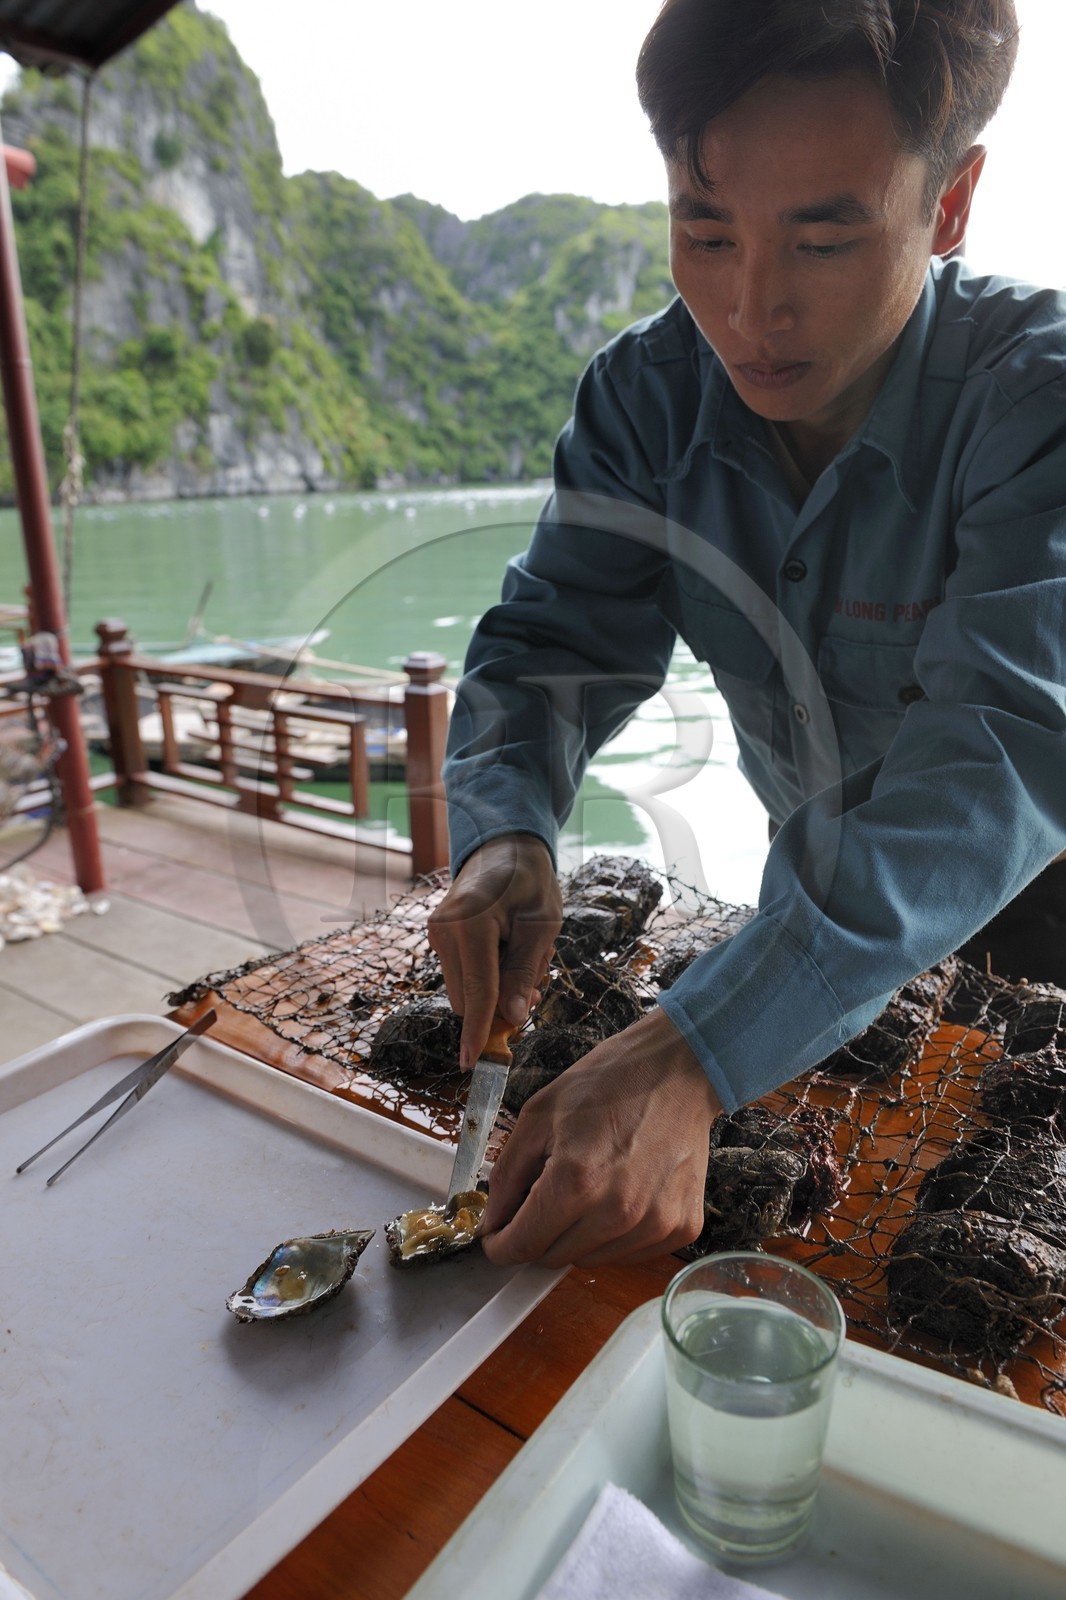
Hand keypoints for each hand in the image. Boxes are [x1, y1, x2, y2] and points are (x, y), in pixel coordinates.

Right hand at [427, 834, 562, 1067]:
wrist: (503, 845)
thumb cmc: (529, 880)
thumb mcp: (542, 924)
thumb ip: (525, 971)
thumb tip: (513, 1018)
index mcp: (471, 924)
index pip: (477, 992)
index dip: (479, 1032)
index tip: (473, 1065)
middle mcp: (444, 931)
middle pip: (468, 1000)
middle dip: (501, 1006)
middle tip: (537, 982)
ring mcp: (437, 934)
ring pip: (465, 991)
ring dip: (496, 990)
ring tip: (524, 955)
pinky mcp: (438, 938)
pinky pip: (462, 975)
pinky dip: (486, 977)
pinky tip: (506, 950)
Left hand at [481, 1007, 720, 1267]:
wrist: (678, 1070)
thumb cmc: (607, 1083)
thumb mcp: (538, 1114)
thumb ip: (507, 1174)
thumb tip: (493, 1222)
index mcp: (575, 1181)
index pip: (521, 1246)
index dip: (499, 1244)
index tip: (497, 1233)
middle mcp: (617, 1213)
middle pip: (552, 1257)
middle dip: (537, 1233)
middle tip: (546, 1194)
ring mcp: (655, 1224)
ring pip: (590, 1259)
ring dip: (576, 1235)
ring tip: (590, 1187)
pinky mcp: (682, 1227)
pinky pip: (629, 1254)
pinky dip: (614, 1235)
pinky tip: (620, 1194)